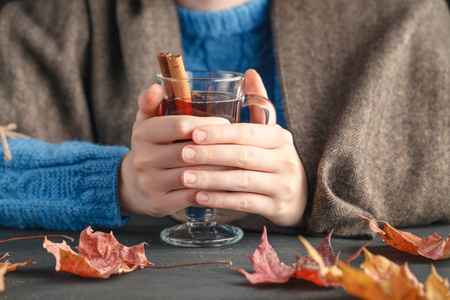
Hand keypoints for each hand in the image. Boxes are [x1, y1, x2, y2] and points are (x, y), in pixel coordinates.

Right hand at [118, 84, 229, 216]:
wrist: (136, 185)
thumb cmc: (152, 146)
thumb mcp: (147, 122)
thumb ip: (152, 103)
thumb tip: (157, 86)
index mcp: (142, 133)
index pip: (179, 126)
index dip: (206, 124)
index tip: (227, 122)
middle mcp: (142, 159)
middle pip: (189, 152)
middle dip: (217, 147)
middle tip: (240, 144)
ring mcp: (150, 183)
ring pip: (193, 175)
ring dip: (219, 169)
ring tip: (239, 162)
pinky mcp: (159, 203)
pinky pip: (192, 196)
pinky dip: (212, 190)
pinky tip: (228, 183)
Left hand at [180, 70, 307, 226]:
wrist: (299, 197)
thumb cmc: (274, 158)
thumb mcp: (270, 132)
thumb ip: (259, 105)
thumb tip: (249, 73)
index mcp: (280, 137)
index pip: (248, 132)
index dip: (220, 133)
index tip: (194, 132)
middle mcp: (285, 160)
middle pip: (243, 156)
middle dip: (210, 155)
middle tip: (183, 154)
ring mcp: (282, 186)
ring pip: (242, 182)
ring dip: (211, 179)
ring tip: (185, 178)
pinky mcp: (277, 208)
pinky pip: (244, 203)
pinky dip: (220, 200)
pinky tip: (199, 196)